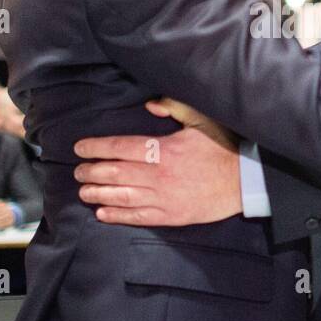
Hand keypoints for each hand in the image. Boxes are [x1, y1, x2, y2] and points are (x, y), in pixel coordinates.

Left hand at [74, 100, 241, 225]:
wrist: (244, 181)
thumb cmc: (222, 148)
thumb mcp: (201, 119)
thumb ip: (174, 107)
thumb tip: (149, 104)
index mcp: (164, 149)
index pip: (120, 147)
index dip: (96, 148)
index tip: (80, 148)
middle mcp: (159, 175)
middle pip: (115, 172)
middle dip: (91, 171)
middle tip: (77, 171)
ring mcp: (163, 198)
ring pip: (121, 196)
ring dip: (98, 194)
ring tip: (83, 192)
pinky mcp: (170, 216)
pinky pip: (137, 217)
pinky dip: (117, 216)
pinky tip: (102, 213)